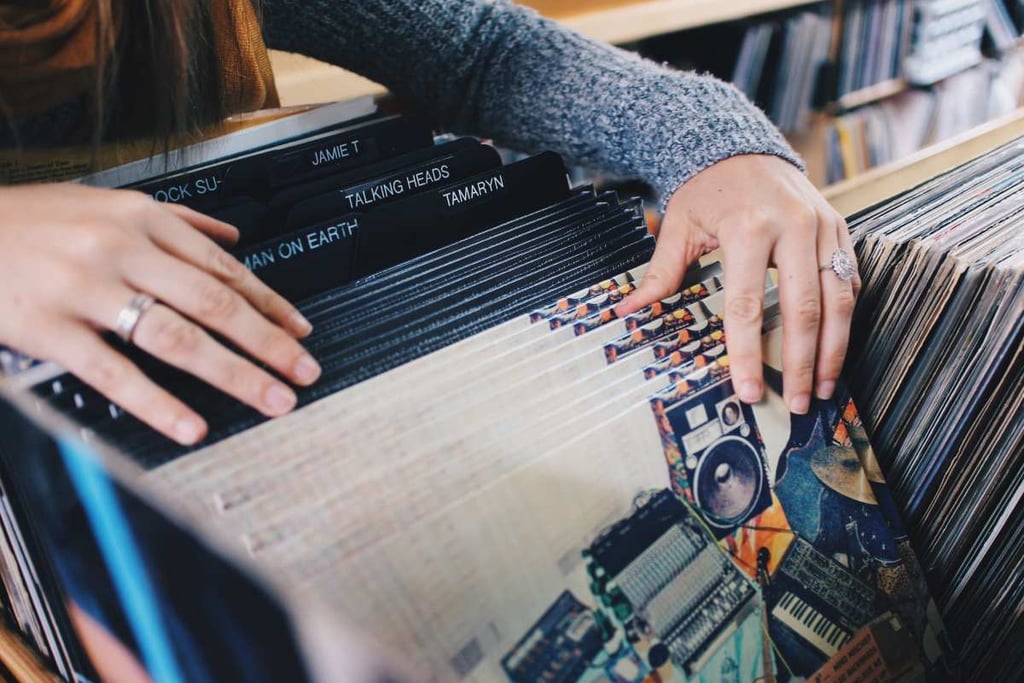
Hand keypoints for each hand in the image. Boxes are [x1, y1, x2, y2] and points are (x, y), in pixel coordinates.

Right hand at [0, 184, 320, 444]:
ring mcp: (88, 289)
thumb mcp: (106, 202)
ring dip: (234, 374)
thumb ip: (176, 221)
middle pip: (216, 305)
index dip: (271, 306)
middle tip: (304, 373)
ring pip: (178, 338)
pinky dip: (158, 404)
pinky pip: (114, 373)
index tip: (301, 333)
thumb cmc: (31, 219)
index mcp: (143, 220)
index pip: (225, 270)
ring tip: (272, 400)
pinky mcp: (50, 328)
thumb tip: (231, 237)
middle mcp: (123, 250)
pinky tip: (191, 426)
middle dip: (269, 343)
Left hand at [615, 155, 859, 413]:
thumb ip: (661, 272)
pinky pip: (850, 280)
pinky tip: (836, 349)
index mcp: (748, 229)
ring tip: (824, 387)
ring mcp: (823, 226)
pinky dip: (846, 318)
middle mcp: (793, 227)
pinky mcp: (840, 227)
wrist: (742, 148)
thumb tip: (628, 312)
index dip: (750, 354)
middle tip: (798, 403)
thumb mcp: (678, 225)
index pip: (748, 306)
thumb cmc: (708, 190)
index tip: (750, 391)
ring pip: (839, 299)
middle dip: (802, 364)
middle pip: (804, 310)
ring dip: (834, 350)